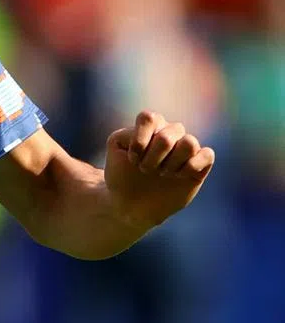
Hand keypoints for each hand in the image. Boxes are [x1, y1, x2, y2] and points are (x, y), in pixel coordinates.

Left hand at [105, 111, 214, 231]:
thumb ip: (127, 133)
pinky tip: (180, 176)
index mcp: (149, 127)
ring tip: (162, 174)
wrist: (131, 204)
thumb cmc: (122, 174)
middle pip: (169, 134)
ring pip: (189, 142)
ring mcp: (186, 149)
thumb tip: (146, 131)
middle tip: (146, 170)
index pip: (149, 117)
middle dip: (154, 157)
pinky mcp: (200, 165)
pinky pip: (207, 154)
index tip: (132, 159)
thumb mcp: (115, 150)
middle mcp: (170, 133)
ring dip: (172, 163)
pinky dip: (193, 165)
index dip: (141, 140)